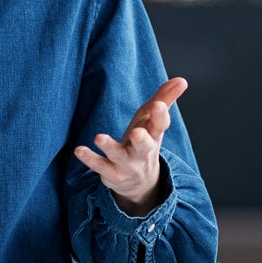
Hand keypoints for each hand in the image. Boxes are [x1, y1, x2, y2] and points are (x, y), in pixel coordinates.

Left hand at [75, 77, 186, 214]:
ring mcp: (127, 164)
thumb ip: (165, 99)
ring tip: (99, 137)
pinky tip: (79, 150)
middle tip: (137, 132)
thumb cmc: (145, 141)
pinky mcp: (112, 173)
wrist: (141, 182)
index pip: (160, 126)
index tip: (158, 105)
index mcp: (154, 136)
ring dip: (109, 147)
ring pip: (119, 156)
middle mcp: (142, 152)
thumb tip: (182, 80)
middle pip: (144, 146)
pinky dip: (90, 159)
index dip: (160, 116)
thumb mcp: (154, 121)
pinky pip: (100, 166)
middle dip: (141, 139)